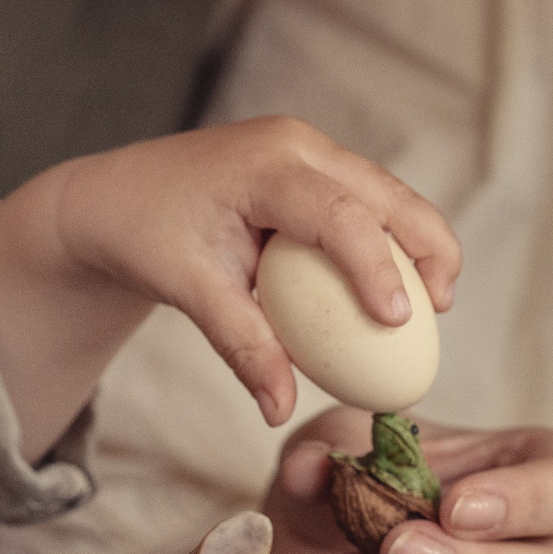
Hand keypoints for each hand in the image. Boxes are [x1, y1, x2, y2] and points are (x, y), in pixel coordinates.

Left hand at [0, 118, 459, 458]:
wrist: (113, 200)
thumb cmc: (145, 237)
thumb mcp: (190, 292)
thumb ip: (242, 346)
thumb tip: (281, 409)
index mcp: (262, 166)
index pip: (339, 215)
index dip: (377, 266)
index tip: (398, 321)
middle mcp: (293, 144)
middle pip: (385, 191)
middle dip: (426, 246)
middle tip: (440, 310)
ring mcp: (303, 147)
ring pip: (384, 189)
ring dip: (415, 239)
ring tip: (432, 302)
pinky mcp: (307, 163)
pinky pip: (363, 197)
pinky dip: (386, 235)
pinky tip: (395, 285)